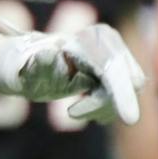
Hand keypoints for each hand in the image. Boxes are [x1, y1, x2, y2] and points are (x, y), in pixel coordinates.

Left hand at [0, 24, 146, 123]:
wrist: (28, 65)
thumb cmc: (27, 68)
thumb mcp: (30, 71)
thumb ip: (40, 65)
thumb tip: (46, 54)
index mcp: (93, 38)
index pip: (114, 69)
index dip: (122, 93)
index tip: (130, 120)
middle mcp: (110, 43)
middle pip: (127, 83)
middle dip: (103, 104)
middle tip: (71, 112)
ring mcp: (117, 56)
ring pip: (128, 93)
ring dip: (102, 109)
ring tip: (73, 110)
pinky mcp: (119, 71)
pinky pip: (124, 97)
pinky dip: (104, 109)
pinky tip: (83, 107)